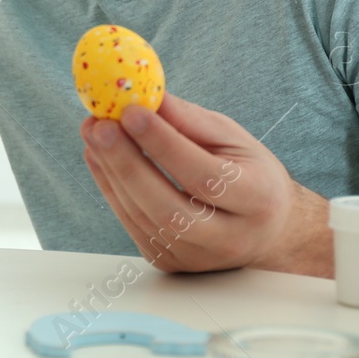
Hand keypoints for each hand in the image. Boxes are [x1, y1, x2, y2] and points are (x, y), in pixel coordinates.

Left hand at [81, 94, 327, 274]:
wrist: (266, 228)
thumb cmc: (248, 173)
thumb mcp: (231, 138)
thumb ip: (188, 120)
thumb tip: (144, 95)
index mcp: (257, 199)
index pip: (204, 175)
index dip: (163, 144)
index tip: (130, 111)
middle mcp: (230, 238)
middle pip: (169, 209)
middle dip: (127, 164)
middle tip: (99, 126)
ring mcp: (198, 257)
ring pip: (145, 219)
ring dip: (111, 173)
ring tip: (92, 132)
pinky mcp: (171, 262)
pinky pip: (133, 225)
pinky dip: (110, 188)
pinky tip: (97, 156)